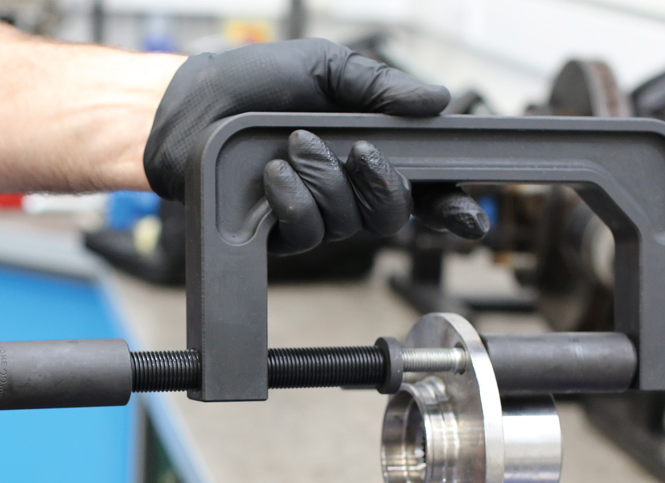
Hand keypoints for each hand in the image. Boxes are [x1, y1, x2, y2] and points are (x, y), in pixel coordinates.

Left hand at [143, 39, 488, 253]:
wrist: (192, 108)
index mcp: (369, 147)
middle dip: (383, 185)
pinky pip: (306, 233)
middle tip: (357, 151)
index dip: (452, 207)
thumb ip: (379, 86)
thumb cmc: (254, 84)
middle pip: (393, 214)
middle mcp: (346, 186)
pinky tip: (274, 175)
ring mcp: (314, 212)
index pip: (424, 185)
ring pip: (349, 224)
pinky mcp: (278, 232)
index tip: (472, 219)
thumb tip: (436, 100)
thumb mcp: (324, 67)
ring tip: (293, 146)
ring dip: (325, 181)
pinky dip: (294, 200)